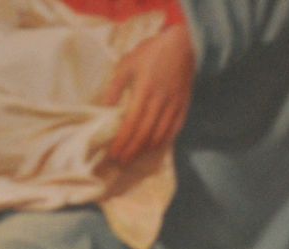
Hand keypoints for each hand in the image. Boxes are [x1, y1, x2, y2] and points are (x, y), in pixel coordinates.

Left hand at [100, 23, 193, 164]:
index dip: (122, 141)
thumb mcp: (127, 64)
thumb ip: (115, 87)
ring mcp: (174, 106)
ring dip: (146, 149)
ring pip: (160, 135)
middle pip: (145, 134)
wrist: (183, 46)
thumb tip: (104, 108)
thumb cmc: (151, 53)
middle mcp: (160, 102)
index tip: (113, 154)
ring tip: (135, 157)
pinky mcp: (184, 107)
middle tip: (122, 162)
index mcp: (144, 90)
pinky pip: (174, 130)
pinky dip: (164, 141)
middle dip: (132, 150)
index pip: (131, 123)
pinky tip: (155, 146)